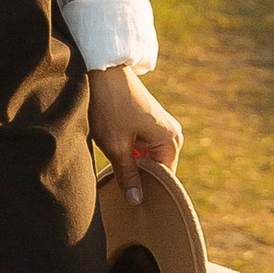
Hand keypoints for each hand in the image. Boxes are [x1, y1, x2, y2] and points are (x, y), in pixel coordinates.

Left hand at [89, 61, 182, 204]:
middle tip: (118, 187)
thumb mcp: (117, 147)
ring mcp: (161, 127)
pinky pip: (143, 148)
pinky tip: (115, 156)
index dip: (146, 192)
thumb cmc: (110, 107)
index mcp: (171, 141)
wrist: (101, 70)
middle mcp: (172, 134)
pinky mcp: (149, 122)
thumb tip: (137, 201)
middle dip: (139, 178)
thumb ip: (129, 176)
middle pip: (157, 170)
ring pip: (147, 159)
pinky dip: (131, 154)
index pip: (164, 181)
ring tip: (115, 168)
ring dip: (132, 165)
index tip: (128, 201)